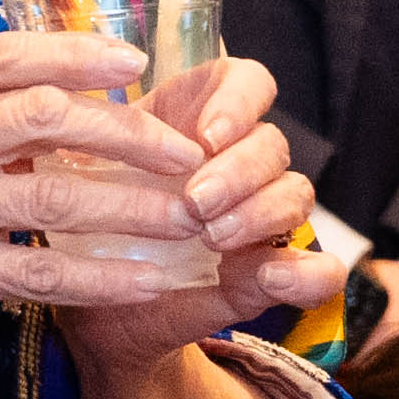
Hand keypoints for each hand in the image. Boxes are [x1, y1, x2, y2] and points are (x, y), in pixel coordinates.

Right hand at [0, 35, 214, 393]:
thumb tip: (70, 86)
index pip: (7, 55)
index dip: (78, 52)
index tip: (137, 61)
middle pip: (47, 116)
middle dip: (130, 132)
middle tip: (186, 152)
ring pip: (59, 197)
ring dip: (136, 208)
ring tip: (190, 216)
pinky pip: (46, 272)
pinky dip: (104, 277)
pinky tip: (146, 280)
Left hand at [27, 55, 314, 380]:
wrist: (95, 315)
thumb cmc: (86, 233)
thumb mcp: (80, 187)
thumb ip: (90, 152)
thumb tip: (77, 131)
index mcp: (197, 126)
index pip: (248, 83)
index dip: (240, 101)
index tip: (207, 136)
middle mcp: (238, 164)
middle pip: (272, 142)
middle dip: (238, 169)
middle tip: (196, 202)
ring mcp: (261, 217)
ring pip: (295, 193)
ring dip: (260, 212)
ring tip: (214, 237)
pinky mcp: (273, 273)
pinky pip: (321, 269)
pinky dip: (310, 273)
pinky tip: (276, 276)